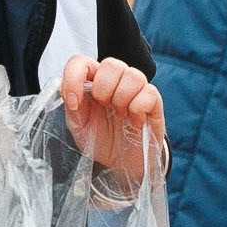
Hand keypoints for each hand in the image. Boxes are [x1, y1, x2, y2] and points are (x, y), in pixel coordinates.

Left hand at [61, 54, 166, 185]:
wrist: (122, 164)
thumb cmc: (100, 140)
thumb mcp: (79, 127)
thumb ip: (73, 109)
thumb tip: (72, 96)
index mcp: (93, 82)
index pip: (81, 62)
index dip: (74, 77)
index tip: (73, 103)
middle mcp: (116, 81)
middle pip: (111, 64)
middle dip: (103, 89)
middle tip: (105, 107)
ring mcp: (137, 90)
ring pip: (133, 74)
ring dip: (122, 98)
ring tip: (121, 115)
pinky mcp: (154, 102)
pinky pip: (149, 93)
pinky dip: (138, 109)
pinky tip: (135, 122)